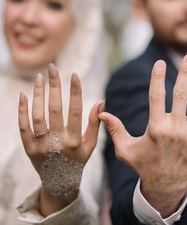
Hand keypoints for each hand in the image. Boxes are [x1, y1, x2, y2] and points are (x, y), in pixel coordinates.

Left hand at [18, 64, 103, 215]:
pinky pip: (23, 126)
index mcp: (74, 141)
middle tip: (53, 67)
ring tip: (39, 77)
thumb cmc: (78, 159)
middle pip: (55, 109)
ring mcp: (41, 146)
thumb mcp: (91, 144)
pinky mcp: (28, 148)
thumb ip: (95, 123)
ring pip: (38, 115)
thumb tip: (101, 101)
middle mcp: (57, 143)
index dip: (75, 92)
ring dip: (38, 94)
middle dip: (54, 85)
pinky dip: (22, 110)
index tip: (74, 75)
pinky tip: (24, 94)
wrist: (58, 181)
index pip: (76, 111)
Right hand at [98, 54, 186, 217]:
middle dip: (185, 73)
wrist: (165, 185)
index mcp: (156, 128)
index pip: (156, 96)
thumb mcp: (125, 149)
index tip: (160, 63)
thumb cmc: (143, 164)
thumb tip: (101, 112)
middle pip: (181, 95)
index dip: (158, 77)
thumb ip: (114, 129)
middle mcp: (175, 129)